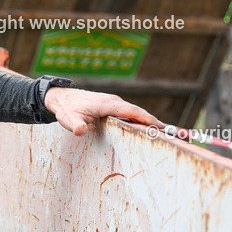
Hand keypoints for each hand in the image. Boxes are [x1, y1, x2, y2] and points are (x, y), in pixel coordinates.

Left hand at [44, 87, 162, 135]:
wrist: (62, 98)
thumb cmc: (67, 108)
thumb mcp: (69, 119)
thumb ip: (75, 125)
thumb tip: (79, 131)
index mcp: (108, 104)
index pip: (133, 111)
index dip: (147, 119)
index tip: (161, 127)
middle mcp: (114, 102)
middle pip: (138, 112)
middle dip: (153, 121)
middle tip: (170, 134)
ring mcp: (114, 103)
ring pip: (134, 112)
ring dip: (147, 121)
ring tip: (161, 133)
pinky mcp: (112, 106)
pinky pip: (129, 113)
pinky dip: (139, 119)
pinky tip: (145, 128)